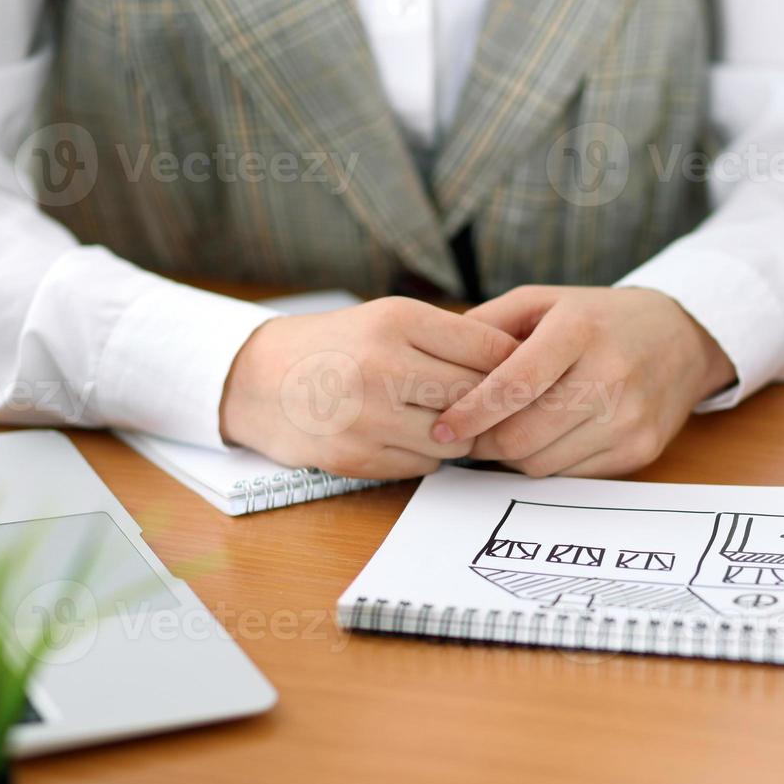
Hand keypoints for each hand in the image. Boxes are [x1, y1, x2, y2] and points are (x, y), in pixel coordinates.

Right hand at [220, 297, 517, 478]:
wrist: (257, 380)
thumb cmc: (338, 346)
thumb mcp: (389, 320)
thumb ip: (451, 339)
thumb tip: (525, 365)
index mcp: (396, 320)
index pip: (489, 348)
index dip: (515, 365)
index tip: (527, 373)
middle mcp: (381, 365)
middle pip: (478, 395)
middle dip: (491, 404)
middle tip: (497, 406)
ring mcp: (366, 415)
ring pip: (457, 438)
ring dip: (459, 434)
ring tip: (442, 417)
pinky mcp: (355, 456)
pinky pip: (424, 464)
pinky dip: (426, 454)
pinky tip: (405, 435)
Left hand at [431, 286, 735, 476]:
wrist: (682, 339)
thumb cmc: (598, 319)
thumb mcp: (544, 301)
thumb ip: (487, 325)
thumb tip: (433, 361)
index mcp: (579, 330)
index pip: (513, 385)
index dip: (470, 412)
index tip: (442, 425)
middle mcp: (610, 374)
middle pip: (523, 436)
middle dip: (485, 442)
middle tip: (469, 435)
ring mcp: (630, 417)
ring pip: (542, 464)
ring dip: (514, 456)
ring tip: (508, 432)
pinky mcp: (641, 449)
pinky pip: (572, 475)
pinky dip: (548, 462)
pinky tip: (547, 439)